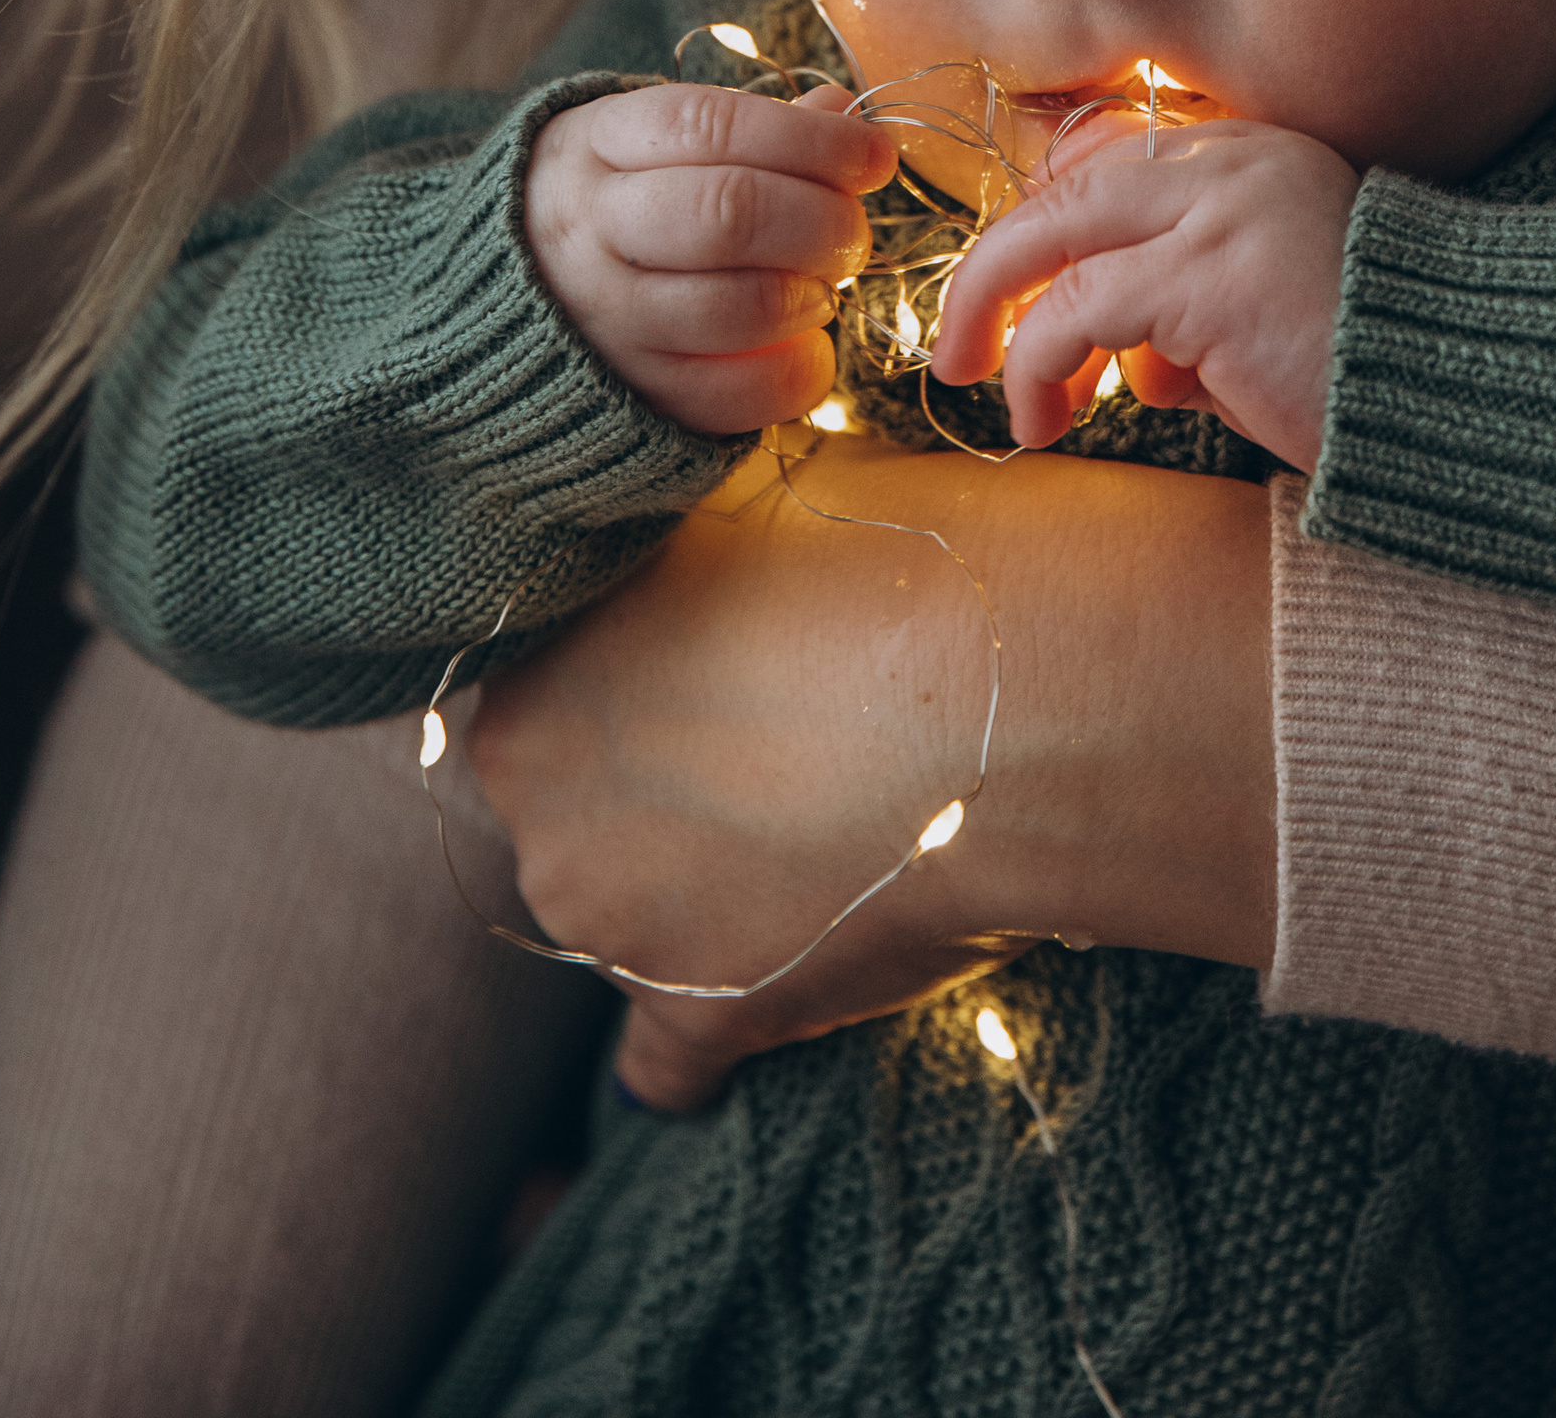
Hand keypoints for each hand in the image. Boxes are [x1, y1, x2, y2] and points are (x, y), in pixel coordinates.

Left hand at [467, 435, 1273, 1057]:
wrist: (1022, 687)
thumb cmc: (893, 557)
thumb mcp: (753, 490)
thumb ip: (682, 541)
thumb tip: (694, 535)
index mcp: (533, 684)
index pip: (544, 688)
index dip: (633, 669)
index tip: (718, 657)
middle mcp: (542, 821)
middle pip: (577, 810)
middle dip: (659, 780)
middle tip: (779, 737)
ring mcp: (619, 934)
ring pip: (628, 921)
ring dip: (698, 890)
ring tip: (826, 827)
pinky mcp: (707, 1019)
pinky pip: (667, 1066)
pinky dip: (709, 1032)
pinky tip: (776, 976)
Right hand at [523, 79, 894, 430]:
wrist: (502, 299)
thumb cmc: (618, 200)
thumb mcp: (658, 141)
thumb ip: (757, 126)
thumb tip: (846, 112)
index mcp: (599, 143)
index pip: (715, 124)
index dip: (812, 139)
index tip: (875, 154)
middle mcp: (590, 227)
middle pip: (730, 214)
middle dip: (822, 221)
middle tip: (852, 233)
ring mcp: (603, 318)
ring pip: (737, 308)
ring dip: (811, 296)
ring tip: (823, 286)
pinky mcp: (628, 396)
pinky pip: (734, 395)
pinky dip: (796, 371)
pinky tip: (807, 344)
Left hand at [929, 118, 1360, 469]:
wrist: (1463, 398)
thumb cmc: (1364, 374)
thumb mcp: (1260, 316)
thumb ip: (1185, 309)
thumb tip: (1119, 365)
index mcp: (1247, 154)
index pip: (1102, 165)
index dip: (1042, 237)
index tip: (1011, 307)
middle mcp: (1231, 162)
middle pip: (1062, 191)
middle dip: (991, 275)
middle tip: (957, 351)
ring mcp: (1220, 210)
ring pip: (1053, 242)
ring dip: (1008, 334)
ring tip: (1017, 412)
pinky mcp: (1209, 276)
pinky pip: (1080, 310)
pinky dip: (1043, 367)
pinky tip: (1050, 421)